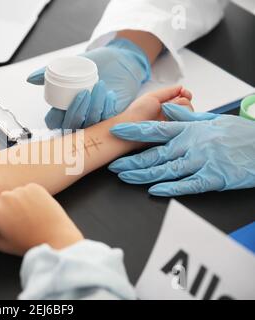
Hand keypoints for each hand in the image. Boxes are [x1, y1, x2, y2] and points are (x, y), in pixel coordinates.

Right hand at [0, 184, 83, 255]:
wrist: (56, 238)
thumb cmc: (28, 243)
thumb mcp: (2, 245)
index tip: (0, 225)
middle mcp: (4, 196)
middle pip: (0, 201)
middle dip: (5, 209)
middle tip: (17, 222)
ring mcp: (20, 189)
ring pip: (14, 194)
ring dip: (17, 202)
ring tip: (28, 216)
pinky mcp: (34, 186)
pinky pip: (27, 190)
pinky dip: (29, 197)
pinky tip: (36, 209)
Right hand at [28, 39, 150, 128]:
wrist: (120, 60)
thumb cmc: (94, 63)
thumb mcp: (70, 65)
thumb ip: (47, 71)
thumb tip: (30, 79)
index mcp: (64, 108)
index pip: (53, 122)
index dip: (55, 117)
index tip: (60, 103)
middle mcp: (78, 117)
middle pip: (71, 126)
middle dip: (77, 111)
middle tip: (85, 92)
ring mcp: (94, 119)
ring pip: (90, 123)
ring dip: (94, 106)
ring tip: (100, 85)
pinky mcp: (111, 119)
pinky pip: (106, 119)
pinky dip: (107, 106)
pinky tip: (109, 94)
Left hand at [108, 104, 254, 195]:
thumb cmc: (238, 135)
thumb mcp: (211, 120)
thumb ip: (186, 117)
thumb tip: (165, 109)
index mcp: (191, 130)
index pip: (157, 129)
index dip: (135, 131)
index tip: (117, 131)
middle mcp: (193, 144)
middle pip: (156, 153)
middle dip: (132, 160)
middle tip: (114, 165)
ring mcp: (203, 161)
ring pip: (167, 170)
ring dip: (144, 174)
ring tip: (126, 177)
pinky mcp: (214, 178)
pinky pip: (188, 185)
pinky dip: (170, 188)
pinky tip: (154, 191)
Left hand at [122, 86, 192, 121]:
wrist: (131, 127)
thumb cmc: (137, 112)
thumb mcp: (152, 97)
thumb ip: (168, 92)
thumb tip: (182, 87)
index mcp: (166, 106)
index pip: (184, 99)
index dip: (186, 94)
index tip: (184, 92)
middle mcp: (171, 115)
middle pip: (188, 106)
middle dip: (183, 102)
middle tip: (168, 106)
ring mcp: (173, 125)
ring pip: (189, 114)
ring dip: (180, 109)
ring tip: (166, 112)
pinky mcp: (174, 133)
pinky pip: (186, 124)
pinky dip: (181, 118)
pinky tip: (170, 118)